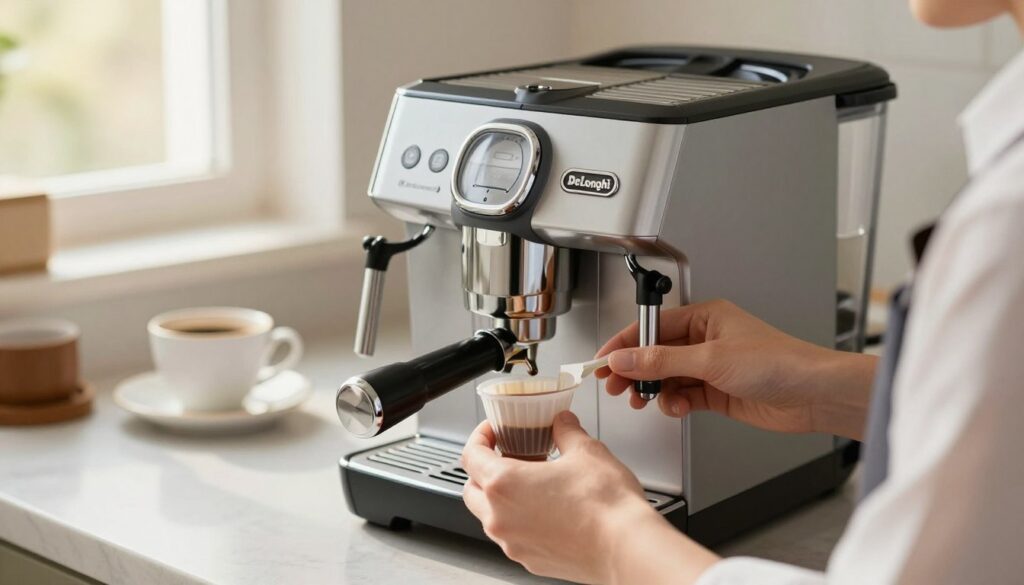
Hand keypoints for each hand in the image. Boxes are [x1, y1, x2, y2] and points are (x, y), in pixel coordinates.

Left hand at [461, 412, 717, 583]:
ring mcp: (513, 543)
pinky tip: (546, 508)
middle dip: (484, 470)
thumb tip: (562, 422)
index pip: (470, 455)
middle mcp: (500, 518)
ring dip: (501, 497)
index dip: (480, 437)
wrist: (626, 548)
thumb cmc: (605, 505)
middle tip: (509, 455)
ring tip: (532, 482)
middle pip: (472, 489)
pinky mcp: (529, 560)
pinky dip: (519, 520)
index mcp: (504, 484)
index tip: (493, 431)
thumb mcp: (586, 450)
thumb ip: (566, 431)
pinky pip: (513, 536)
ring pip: (490, 516)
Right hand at [596, 299, 875, 438]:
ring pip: (667, 378)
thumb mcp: (710, 359)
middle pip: (655, 353)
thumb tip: (625, 359)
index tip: (603, 360)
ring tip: (644, 401)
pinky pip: (683, 396)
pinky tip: (676, 408)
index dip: (624, 344)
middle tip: (615, 386)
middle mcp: (706, 340)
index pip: (652, 327)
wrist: (813, 395)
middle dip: (634, 371)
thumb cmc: (778, 363)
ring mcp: (711, 368)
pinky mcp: (717, 393)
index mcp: (705, 317)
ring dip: (654, 391)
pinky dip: (674, 404)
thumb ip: (661, 361)